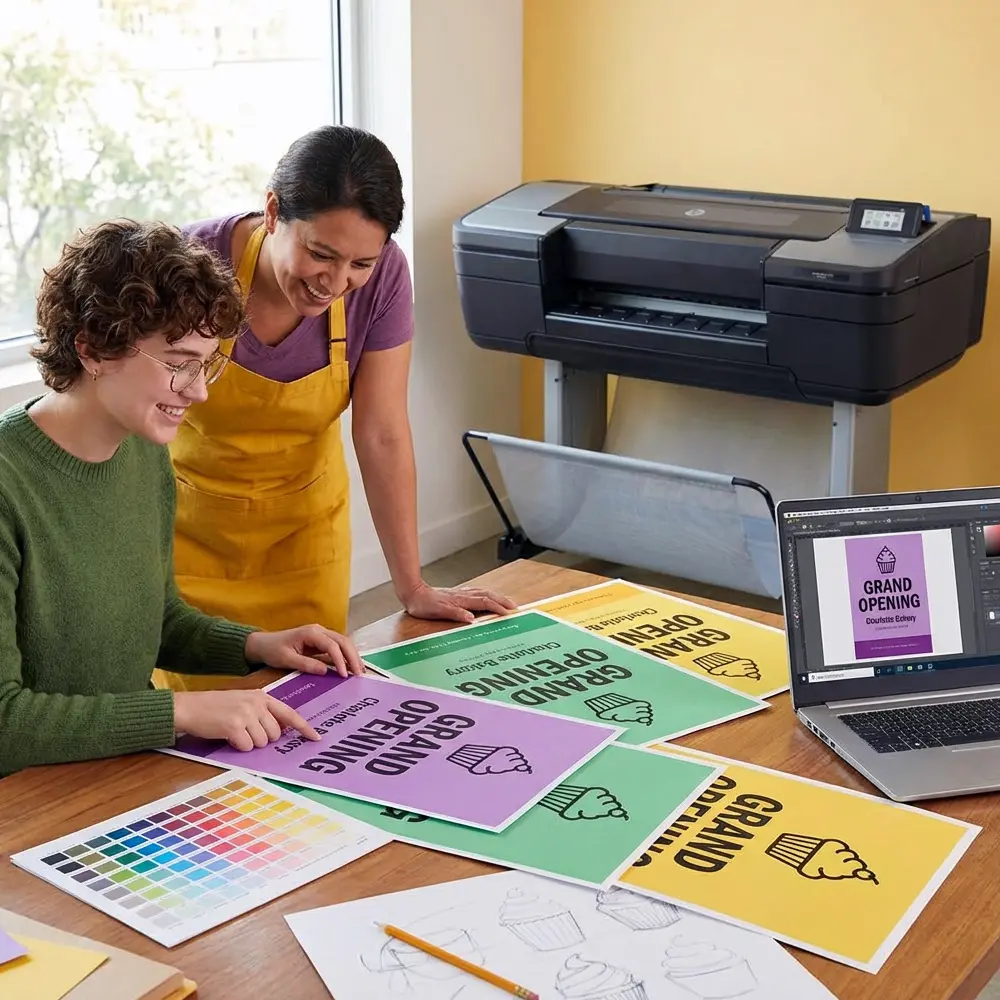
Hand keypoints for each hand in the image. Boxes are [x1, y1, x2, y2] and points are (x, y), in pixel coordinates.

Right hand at [173, 690, 320, 751]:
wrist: (189, 707)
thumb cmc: (215, 708)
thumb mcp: (243, 702)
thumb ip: (262, 712)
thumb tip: (279, 731)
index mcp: (262, 696)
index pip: (289, 714)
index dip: (303, 728)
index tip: (316, 737)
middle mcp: (257, 703)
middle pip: (275, 734)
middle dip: (262, 739)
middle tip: (244, 731)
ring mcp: (247, 714)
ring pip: (262, 743)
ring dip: (249, 743)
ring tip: (234, 731)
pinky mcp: (235, 726)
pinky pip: (247, 747)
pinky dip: (238, 747)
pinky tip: (227, 736)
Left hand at [244, 625, 362, 677]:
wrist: (263, 644)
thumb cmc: (272, 650)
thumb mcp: (286, 659)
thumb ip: (306, 664)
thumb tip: (326, 671)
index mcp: (311, 632)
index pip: (332, 645)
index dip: (340, 660)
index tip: (344, 675)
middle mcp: (319, 630)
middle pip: (343, 641)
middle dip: (353, 657)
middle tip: (360, 674)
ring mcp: (321, 635)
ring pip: (343, 642)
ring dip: (352, 656)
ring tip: (360, 671)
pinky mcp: (321, 641)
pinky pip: (337, 647)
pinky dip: (346, 656)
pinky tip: (351, 667)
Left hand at [401, 581, 517, 623]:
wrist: (413, 593)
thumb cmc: (423, 604)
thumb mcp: (438, 611)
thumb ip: (455, 614)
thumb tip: (471, 618)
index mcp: (461, 600)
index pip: (484, 602)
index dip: (497, 608)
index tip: (508, 613)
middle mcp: (463, 595)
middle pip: (488, 595)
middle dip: (503, 601)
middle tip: (515, 607)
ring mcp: (461, 593)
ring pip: (484, 592)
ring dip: (497, 597)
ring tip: (507, 602)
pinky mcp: (457, 594)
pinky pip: (477, 593)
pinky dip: (487, 595)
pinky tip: (488, 597)